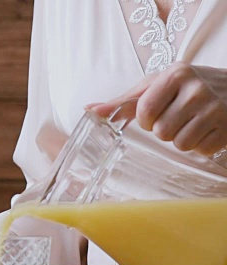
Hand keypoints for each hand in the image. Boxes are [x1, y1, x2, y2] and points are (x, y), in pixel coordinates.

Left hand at [86, 62, 226, 155]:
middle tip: (176, 117)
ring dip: (181, 138)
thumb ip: (123, 101)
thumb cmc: (185, 87)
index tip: (156, 112)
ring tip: (190, 123)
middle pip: (161, 131)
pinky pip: (201, 150)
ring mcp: (216, 108)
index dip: (146, 119)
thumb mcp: (156, 86)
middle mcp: (197, 89)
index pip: (144, 111)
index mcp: (176, 75)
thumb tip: (89, 111)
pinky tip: (205, 129)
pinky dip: (200, 145)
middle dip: (164, 129)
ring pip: (180, 143)